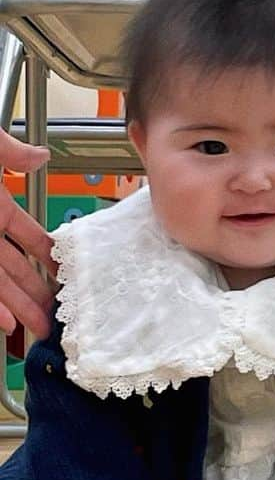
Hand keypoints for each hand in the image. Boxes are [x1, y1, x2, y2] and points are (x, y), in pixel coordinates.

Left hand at [0, 130, 56, 337]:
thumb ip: (12, 153)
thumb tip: (39, 156)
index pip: (28, 235)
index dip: (48, 253)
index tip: (63, 269)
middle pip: (14, 268)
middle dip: (36, 292)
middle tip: (53, 312)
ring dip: (16, 307)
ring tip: (37, 327)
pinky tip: (4, 322)